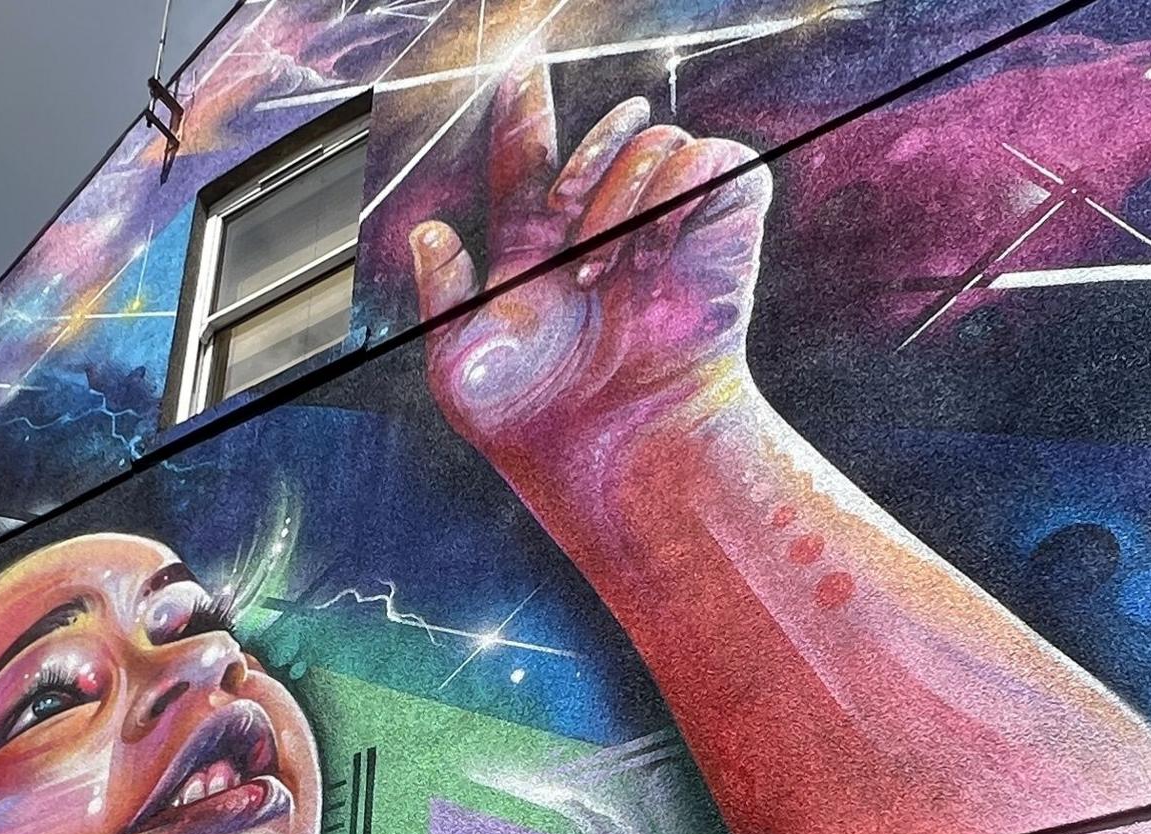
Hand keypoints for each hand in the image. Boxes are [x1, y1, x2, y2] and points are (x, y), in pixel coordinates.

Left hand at [409, 62, 770, 494]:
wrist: (617, 448)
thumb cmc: (537, 422)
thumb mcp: (457, 361)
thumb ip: (440, 293)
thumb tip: (428, 232)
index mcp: (539, 245)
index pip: (530, 155)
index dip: (524, 107)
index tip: (518, 68)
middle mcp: (603, 226)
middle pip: (604, 131)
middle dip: (580, 156)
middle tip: (560, 214)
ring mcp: (665, 226)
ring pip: (653, 140)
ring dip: (619, 196)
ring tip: (603, 269)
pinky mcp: (722, 227)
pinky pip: (711, 157)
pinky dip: (678, 191)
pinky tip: (652, 253)